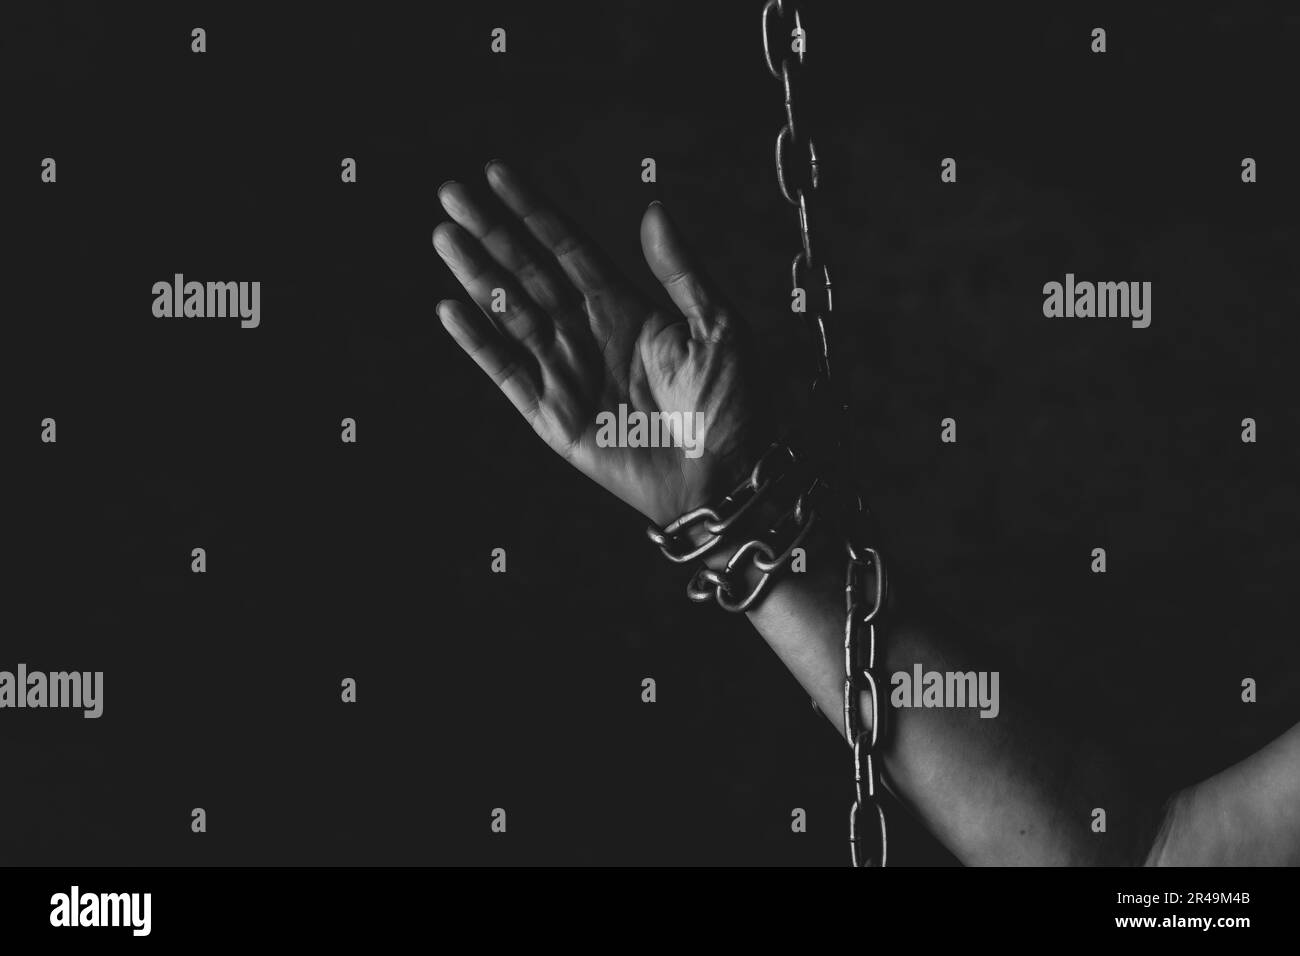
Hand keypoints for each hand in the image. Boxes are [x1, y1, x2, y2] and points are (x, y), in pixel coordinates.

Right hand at [434, 160, 762, 526]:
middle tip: (451, 192)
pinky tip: (451, 308)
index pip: (568, 248)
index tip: (497, 174)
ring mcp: (568, 374)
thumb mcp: (719, 326)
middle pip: (529, 272)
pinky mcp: (554, 418)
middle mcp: (589, 335)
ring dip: (476, 275)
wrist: (725, 478)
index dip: (533, 211)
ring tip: (444, 236)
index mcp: (626, 308)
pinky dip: (479, 343)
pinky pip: (508, 373)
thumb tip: (653, 209)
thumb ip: (680, 271)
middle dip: (491, 232)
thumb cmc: (733, 405)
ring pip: (510, 313)